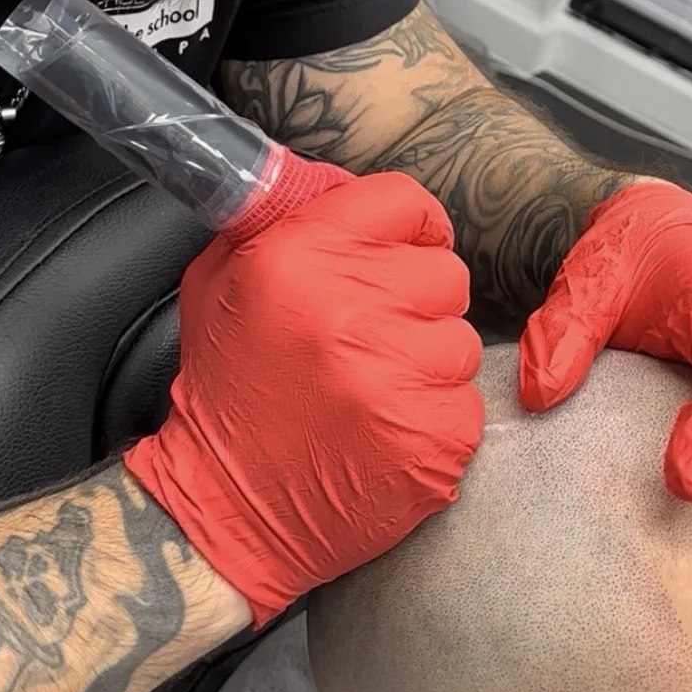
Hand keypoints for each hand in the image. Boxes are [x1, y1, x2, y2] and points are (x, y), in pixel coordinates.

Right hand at [125, 173, 483, 619]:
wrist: (225, 510)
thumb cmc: (229, 393)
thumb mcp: (224, 280)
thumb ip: (287, 218)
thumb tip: (340, 181)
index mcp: (300, 258)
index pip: (405, 200)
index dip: (409, 226)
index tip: (402, 251)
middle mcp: (350, 312)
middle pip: (446, 271)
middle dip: (416, 300)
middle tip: (369, 337)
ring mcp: (396, 380)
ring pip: (461, 339)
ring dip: (426, 362)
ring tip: (370, 388)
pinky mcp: (432, 439)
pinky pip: (467, 402)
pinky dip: (435, 416)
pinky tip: (383, 430)